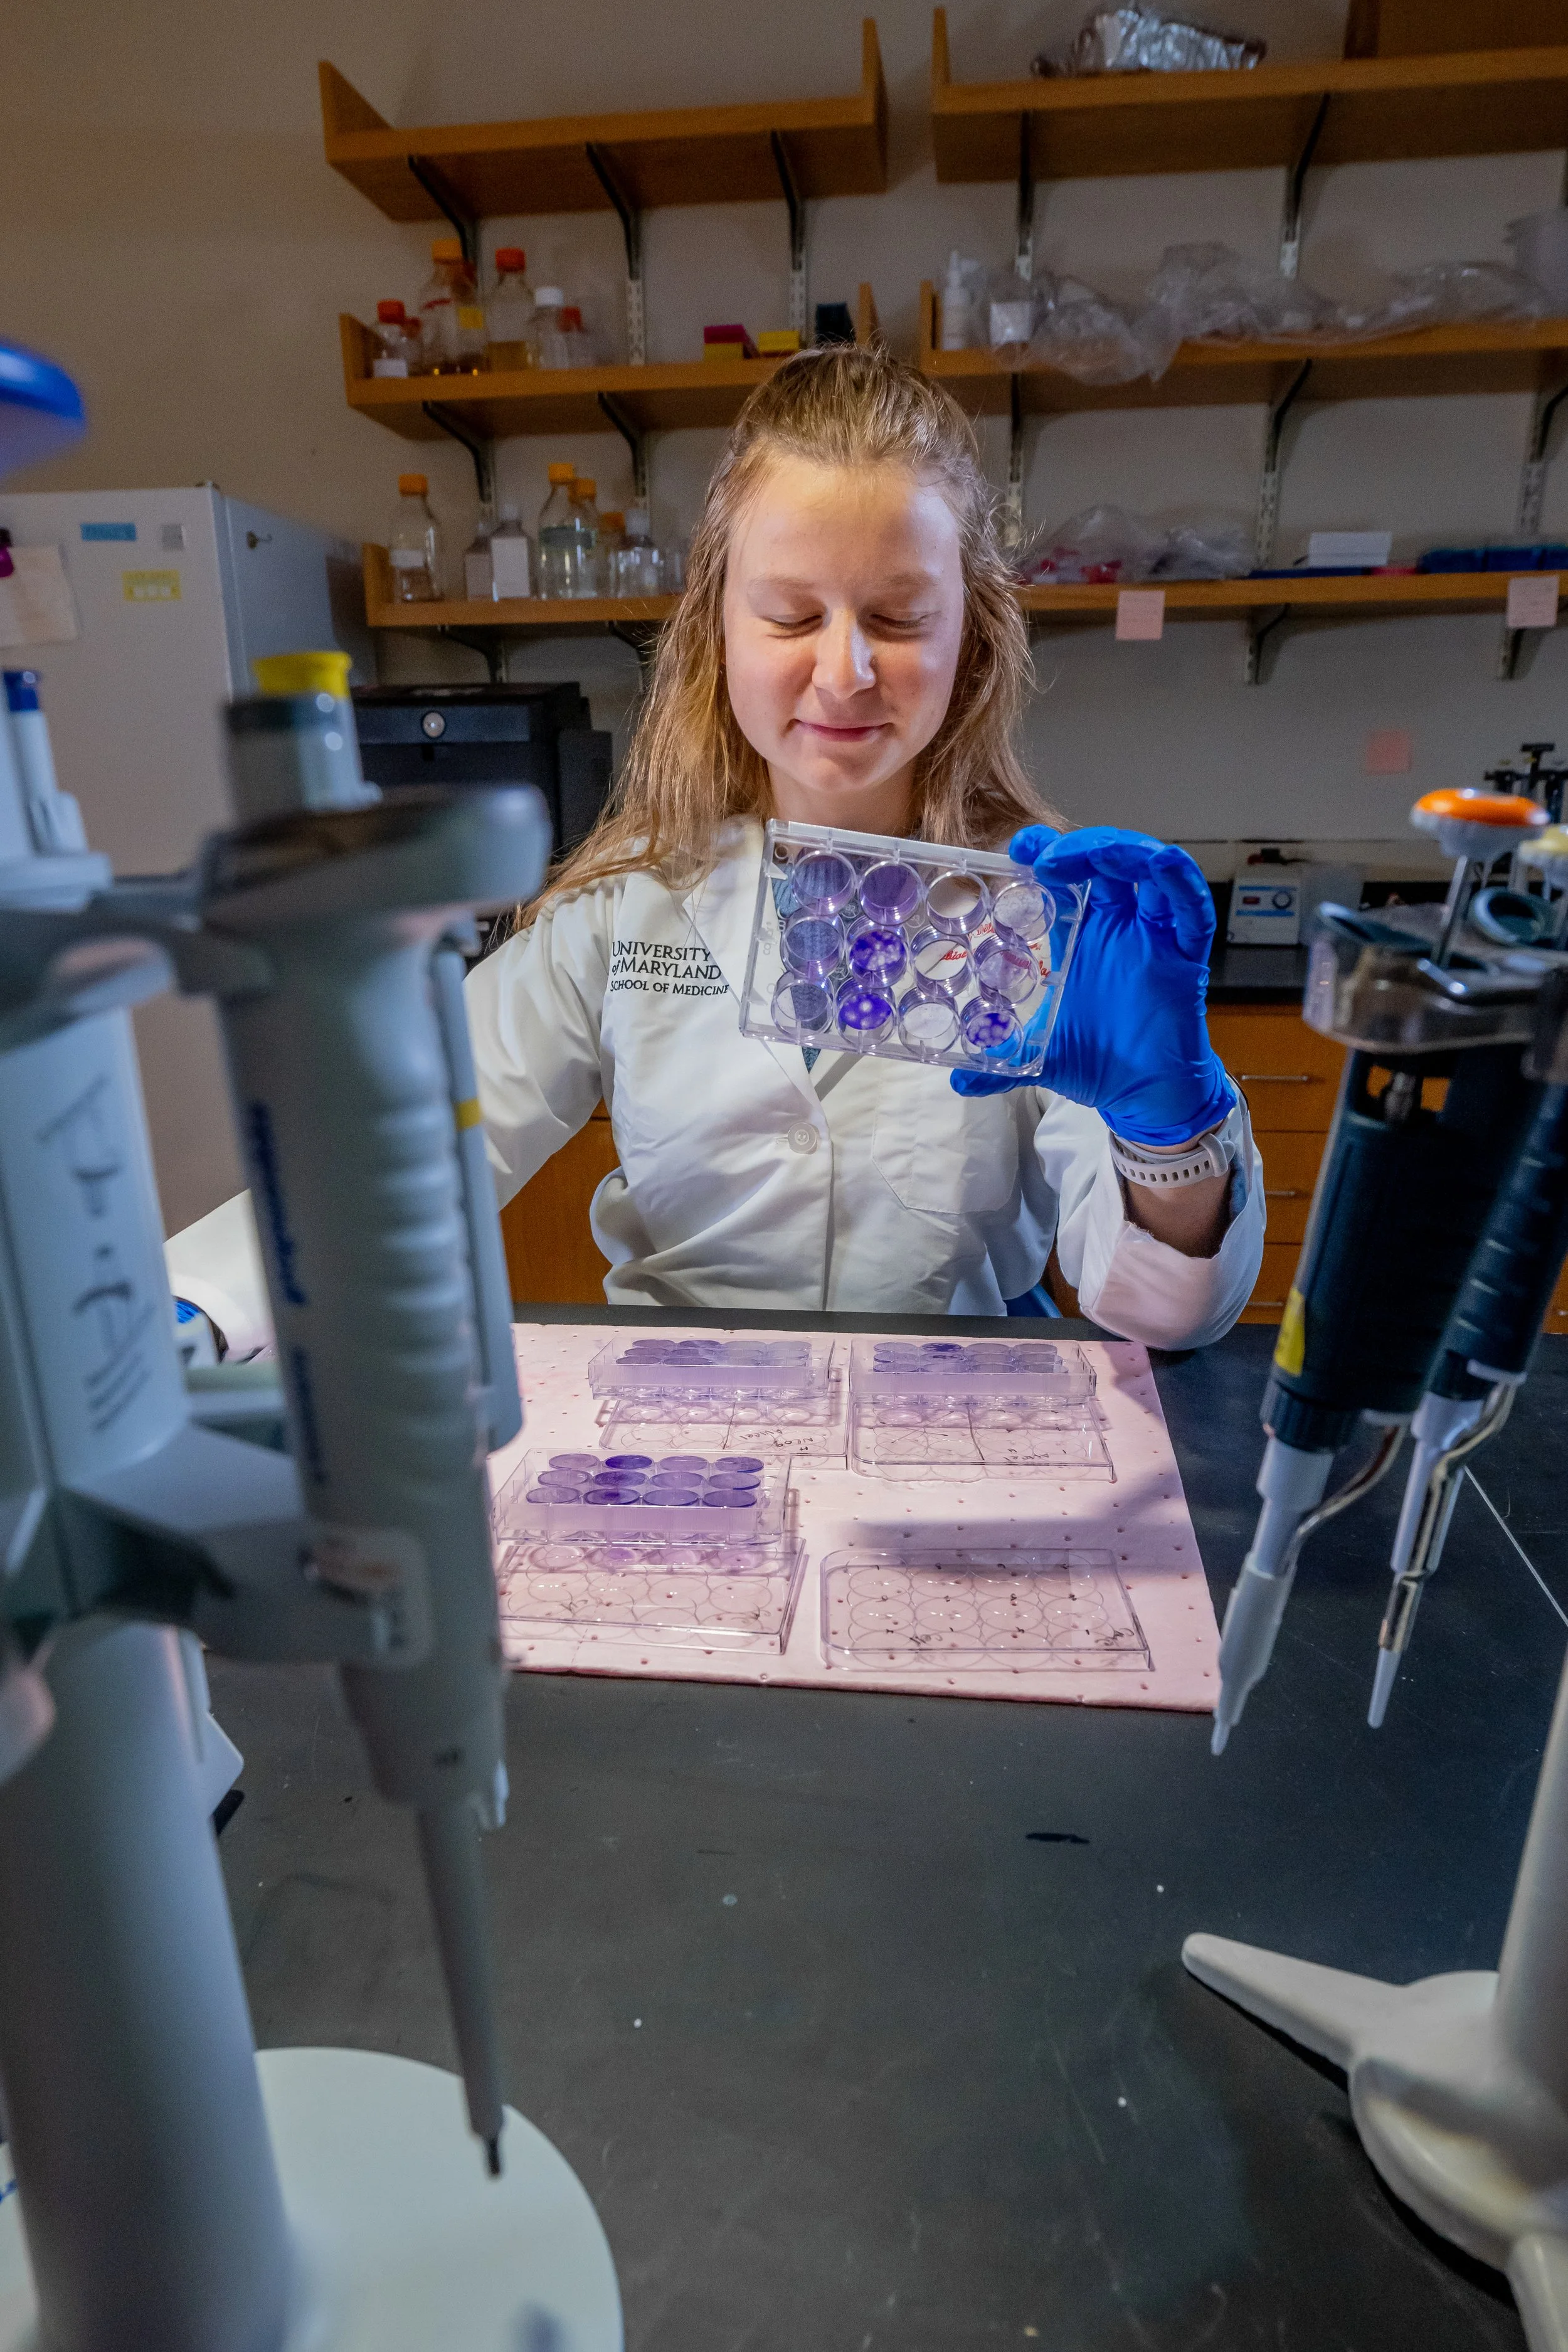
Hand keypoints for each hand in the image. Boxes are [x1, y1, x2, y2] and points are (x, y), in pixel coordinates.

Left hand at [951, 825, 1232, 1146]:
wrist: (1142, 1096)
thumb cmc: (1100, 1062)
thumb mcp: (1040, 1055)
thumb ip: (1001, 1060)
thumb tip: (958, 1083)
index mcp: (1083, 936)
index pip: (1066, 879)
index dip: (1045, 854)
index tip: (1017, 848)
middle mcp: (1119, 927)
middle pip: (1106, 862)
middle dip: (1078, 845)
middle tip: (1042, 855)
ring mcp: (1153, 937)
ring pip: (1151, 871)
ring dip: (1123, 850)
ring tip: (1092, 855)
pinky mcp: (1185, 955)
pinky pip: (1192, 909)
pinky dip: (1180, 880)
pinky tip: (1160, 864)